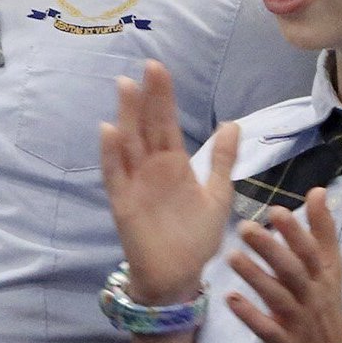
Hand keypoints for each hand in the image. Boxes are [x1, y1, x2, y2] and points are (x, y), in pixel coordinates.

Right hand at [100, 60, 238, 306]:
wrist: (179, 274)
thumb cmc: (196, 236)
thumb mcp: (217, 195)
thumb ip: (222, 160)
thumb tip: (232, 124)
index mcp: (173, 164)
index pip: (165, 123)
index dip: (162, 97)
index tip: (158, 68)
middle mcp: (151, 168)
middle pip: (145, 126)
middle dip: (145, 98)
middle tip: (147, 67)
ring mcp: (134, 183)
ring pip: (128, 143)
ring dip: (125, 116)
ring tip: (125, 87)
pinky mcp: (123, 203)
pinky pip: (114, 174)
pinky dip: (110, 154)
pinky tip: (108, 131)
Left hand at [227, 191, 341, 342]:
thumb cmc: (325, 310)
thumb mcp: (330, 271)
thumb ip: (322, 231)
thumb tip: (318, 190)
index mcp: (321, 277)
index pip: (310, 251)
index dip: (296, 231)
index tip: (276, 209)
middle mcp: (311, 296)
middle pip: (293, 270)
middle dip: (271, 248)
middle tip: (244, 227)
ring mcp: (299, 321)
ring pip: (278, 297)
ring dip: (255, 277)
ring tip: (231, 257)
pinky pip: (267, 329)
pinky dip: (250, 315)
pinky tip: (230, 300)